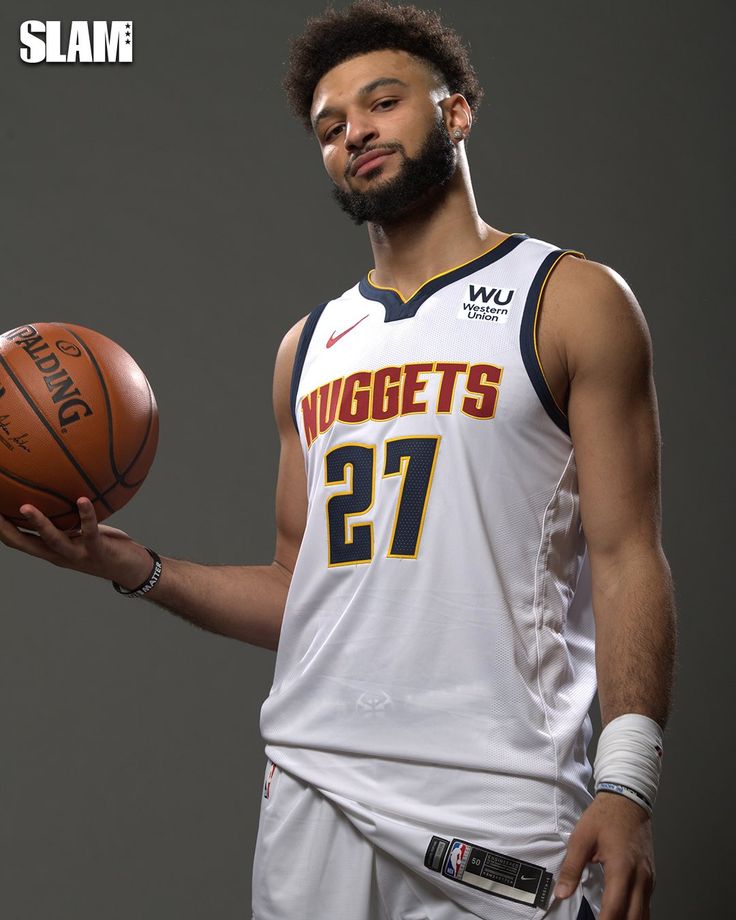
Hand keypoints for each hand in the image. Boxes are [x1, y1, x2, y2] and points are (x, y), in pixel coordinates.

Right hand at [0, 498, 152, 588]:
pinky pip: (90, 532)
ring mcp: (76, 555)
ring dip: (38, 524)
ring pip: (52, 540)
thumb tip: (58, 487)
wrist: (132, 571)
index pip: (16, 540)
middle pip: (23, 543)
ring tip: (26, 507)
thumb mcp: (80, 530)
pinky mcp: (97, 552)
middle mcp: (58, 555)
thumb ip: (67, 516)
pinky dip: (86, 516)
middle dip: (4, 528)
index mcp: (50, 549)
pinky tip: (82, 500)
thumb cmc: (105, 545)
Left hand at [555, 792, 654, 919]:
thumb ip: (571, 868)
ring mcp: (648, 879)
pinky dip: (636, 915)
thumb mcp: (581, 839)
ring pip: (644, 915)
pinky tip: (623, 916)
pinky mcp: (650, 878)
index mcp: (621, 868)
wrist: (628, 800)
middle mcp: (640, 877)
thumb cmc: (606, 816)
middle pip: (633, 918)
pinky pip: (646, 905)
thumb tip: (561, 892)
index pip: (614, 909)